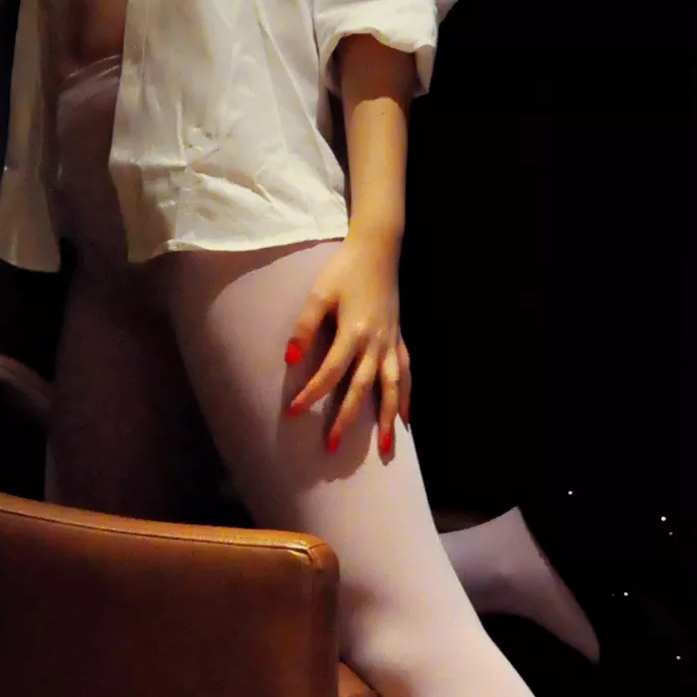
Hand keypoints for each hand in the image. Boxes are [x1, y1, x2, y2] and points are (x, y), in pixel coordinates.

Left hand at [283, 232, 411, 456]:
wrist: (377, 249)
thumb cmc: (344, 270)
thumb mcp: (319, 294)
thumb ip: (304, 327)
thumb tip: (289, 360)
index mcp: (354, 332)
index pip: (330, 372)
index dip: (312, 394)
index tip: (294, 412)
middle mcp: (376, 343)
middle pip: (361, 388)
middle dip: (346, 419)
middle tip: (333, 448)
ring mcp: (391, 342)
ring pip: (392, 387)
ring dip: (386, 418)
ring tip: (386, 448)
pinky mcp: (399, 338)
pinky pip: (406, 373)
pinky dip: (406, 396)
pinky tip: (405, 417)